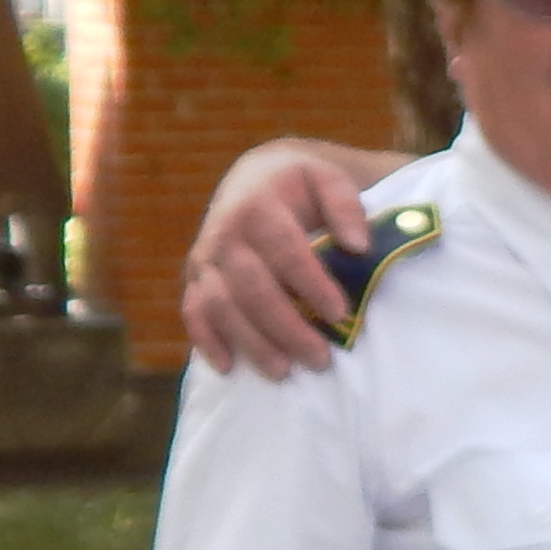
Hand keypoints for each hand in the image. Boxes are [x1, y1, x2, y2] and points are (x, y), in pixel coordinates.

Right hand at [181, 141, 383, 377]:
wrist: (255, 178)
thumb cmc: (300, 186)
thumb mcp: (326, 179)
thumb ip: (345, 205)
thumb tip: (358, 246)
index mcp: (257, 206)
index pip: (285, 251)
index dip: (311, 284)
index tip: (340, 313)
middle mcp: (224, 233)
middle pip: (251, 288)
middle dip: (285, 327)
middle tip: (320, 359)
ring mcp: (205, 259)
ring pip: (220, 306)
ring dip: (251, 342)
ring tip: (284, 371)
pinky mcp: (196, 279)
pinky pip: (193, 312)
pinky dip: (206, 340)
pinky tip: (228, 366)